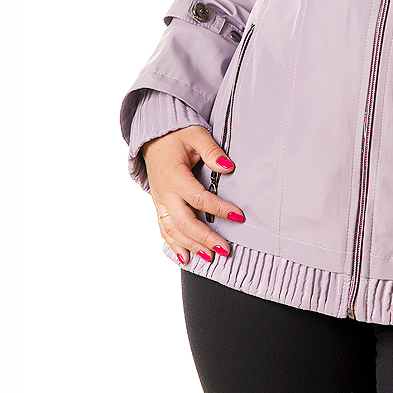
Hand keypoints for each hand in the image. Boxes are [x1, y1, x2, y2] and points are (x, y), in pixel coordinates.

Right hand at [142, 127, 244, 264]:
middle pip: (184, 221)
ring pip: (173, 230)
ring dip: (191, 245)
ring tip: (210, 257)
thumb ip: (212, 151)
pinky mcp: (158, 206)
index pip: (199, 198)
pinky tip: (185, 258)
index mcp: (174, 176)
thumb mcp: (196, 135)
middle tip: (224, 248)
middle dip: (204, 237)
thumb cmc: (177, 135)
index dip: (220, 208)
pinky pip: (163, 229)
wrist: (153, 137)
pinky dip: (174, 245)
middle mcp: (164, 193)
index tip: (239, 216)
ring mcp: (159, 201)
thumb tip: (228, 167)